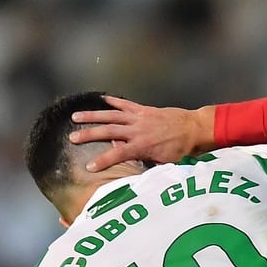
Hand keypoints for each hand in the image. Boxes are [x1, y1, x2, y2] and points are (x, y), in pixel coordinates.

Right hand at [66, 96, 213, 169]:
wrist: (195, 129)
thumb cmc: (182, 150)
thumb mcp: (164, 162)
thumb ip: (146, 163)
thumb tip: (131, 167)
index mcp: (142, 146)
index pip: (117, 155)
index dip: (102, 161)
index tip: (88, 167)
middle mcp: (137, 130)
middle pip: (108, 132)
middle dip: (89, 135)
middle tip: (72, 138)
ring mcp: (139, 118)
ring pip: (111, 116)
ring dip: (93, 116)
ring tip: (75, 117)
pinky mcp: (144, 110)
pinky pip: (125, 104)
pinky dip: (113, 101)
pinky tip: (101, 99)